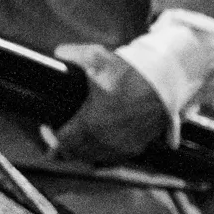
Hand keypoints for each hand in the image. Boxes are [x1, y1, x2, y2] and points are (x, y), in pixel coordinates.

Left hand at [49, 43, 169, 165]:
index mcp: (91, 122)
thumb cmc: (131, 72)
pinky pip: (112, 159)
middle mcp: (106, 140)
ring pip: (93, 158)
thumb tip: (57, 54)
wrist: (166, 84)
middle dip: (64, 146)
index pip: (63, 141)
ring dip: (82, 152)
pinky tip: (97, 145)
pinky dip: (101, 155)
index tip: (47, 128)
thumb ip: (72, 55)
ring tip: (76, 142)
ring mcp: (123, 147)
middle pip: (76, 153)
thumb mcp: (97, 57)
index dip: (50, 137)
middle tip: (57, 136)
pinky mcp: (137, 148)